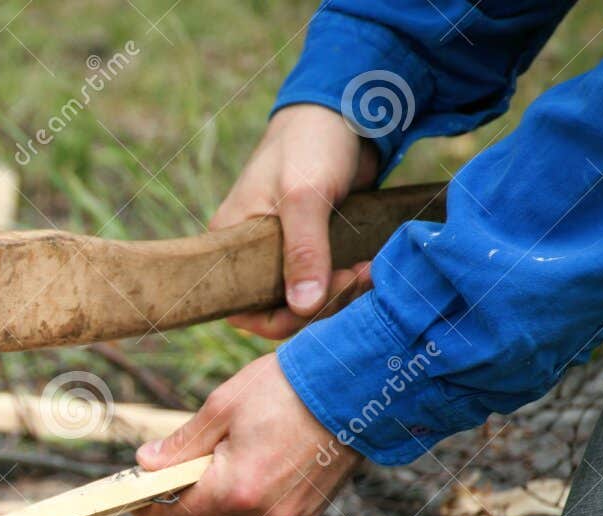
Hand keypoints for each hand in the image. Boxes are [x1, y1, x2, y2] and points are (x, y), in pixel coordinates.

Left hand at [135, 353, 359, 515]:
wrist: (356, 383)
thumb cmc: (288, 387)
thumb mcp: (222, 407)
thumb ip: (181, 444)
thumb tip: (146, 464)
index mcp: (235, 489)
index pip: (178, 515)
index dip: (152, 509)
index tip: (135, 500)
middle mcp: (263, 511)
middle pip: (209, 511)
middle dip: (194, 486)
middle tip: (190, 453)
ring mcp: (291, 514)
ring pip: (240, 508)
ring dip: (229, 485)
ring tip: (240, 443)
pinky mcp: (311, 508)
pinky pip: (270, 505)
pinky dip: (259, 486)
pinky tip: (270, 452)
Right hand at [212, 104, 381, 339]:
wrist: (345, 111)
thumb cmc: (310, 144)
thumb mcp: (304, 196)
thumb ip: (303, 252)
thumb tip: (304, 306)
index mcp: (232, 246)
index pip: (244, 309)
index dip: (283, 318)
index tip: (325, 295)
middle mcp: (253, 257)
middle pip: (281, 310)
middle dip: (322, 305)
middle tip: (358, 277)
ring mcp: (285, 254)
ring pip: (308, 300)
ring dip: (341, 294)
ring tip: (370, 270)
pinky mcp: (314, 249)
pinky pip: (326, 282)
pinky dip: (348, 282)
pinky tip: (370, 267)